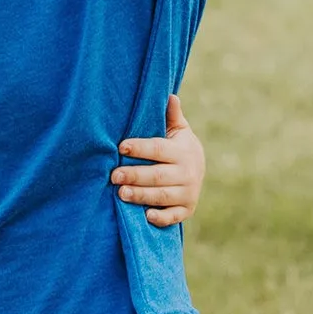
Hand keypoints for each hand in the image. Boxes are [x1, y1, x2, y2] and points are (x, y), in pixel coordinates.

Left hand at [112, 94, 204, 227]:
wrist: (198, 171)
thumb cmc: (178, 147)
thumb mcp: (178, 131)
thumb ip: (172, 116)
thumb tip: (170, 96)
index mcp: (182, 151)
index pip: (158, 149)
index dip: (140, 148)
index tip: (121, 147)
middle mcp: (188, 173)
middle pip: (158, 175)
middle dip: (135, 175)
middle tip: (114, 176)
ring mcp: (188, 193)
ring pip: (162, 196)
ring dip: (141, 196)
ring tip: (121, 193)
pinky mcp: (186, 210)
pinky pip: (173, 217)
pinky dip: (161, 218)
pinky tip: (145, 216)